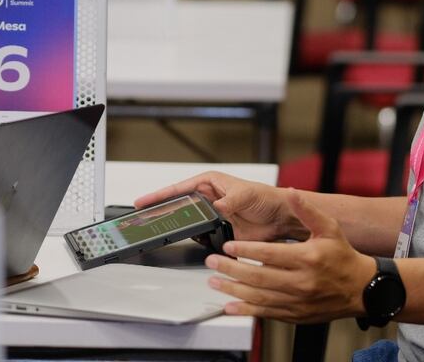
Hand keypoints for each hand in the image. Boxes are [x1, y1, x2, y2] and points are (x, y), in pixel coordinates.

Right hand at [135, 171, 303, 241]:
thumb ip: (230, 200)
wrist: (281, 219)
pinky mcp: (218, 233)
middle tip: (148, 220)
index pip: (178, 189)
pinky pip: (202, 239)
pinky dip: (198, 241)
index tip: (142, 202)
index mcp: (208, 183)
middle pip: (178, 207)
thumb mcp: (246, 194)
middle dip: (164, 213)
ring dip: (183, 230)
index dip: (158, 195)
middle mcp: (207, 200)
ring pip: (188, 225)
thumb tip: (218, 206)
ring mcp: (211, 217)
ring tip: (171, 232)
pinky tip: (196, 241)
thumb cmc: (266, 198)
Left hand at [205, 190, 374, 322]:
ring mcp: (297, 301)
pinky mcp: (295, 314)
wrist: (362, 289)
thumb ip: (306, 211)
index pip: (270, 254)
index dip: (246, 249)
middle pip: (259, 277)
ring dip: (233, 289)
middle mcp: (301, 282)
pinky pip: (267, 313)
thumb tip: (292, 193)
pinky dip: (247, 310)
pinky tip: (230, 306)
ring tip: (214, 281)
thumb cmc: (344, 257)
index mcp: (307, 259)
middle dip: (231, 269)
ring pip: (259, 297)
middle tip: (212, 262)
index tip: (227, 245)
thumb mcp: (329, 228)